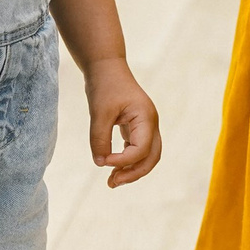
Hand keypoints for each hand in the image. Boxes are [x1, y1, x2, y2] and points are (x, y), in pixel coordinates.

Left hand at [85, 57, 161, 186]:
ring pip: (146, 156)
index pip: (141, 149)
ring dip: (131, 170)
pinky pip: (138, 149)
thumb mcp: (99, 112)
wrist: (106, 67)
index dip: (123, 160)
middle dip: (133, 173)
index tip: (103, 161)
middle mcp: (150, 124)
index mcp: (146, 118)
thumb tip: (100, 163)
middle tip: (111, 183)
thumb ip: (99, 138)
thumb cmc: (105, 85)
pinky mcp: (137, 127)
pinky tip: (112, 166)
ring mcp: (146, 126)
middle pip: (151, 158)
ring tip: (111, 181)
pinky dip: (128, 161)